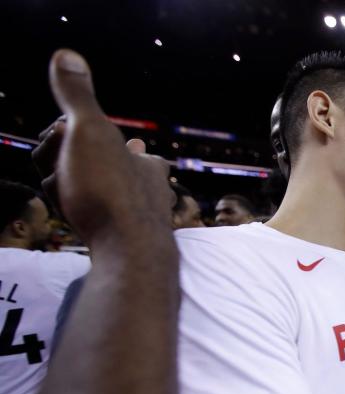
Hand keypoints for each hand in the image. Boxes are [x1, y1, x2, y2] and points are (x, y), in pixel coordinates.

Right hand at [41, 49, 171, 244]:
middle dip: (63, 168)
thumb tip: (65, 54)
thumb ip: (76, 96)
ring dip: (65, 193)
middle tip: (67, 176)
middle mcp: (147, 189)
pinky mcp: (121, 243)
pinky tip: (78, 223)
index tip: (66, 141)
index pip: (99, 140)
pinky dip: (74, 217)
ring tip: (73, 202)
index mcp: (145, 162)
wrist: (128, 255)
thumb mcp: (88, 131)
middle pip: (87, 168)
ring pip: (83, 195)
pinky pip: (85, 222)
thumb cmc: (110, 190)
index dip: (67, 137)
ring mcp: (134, 218)